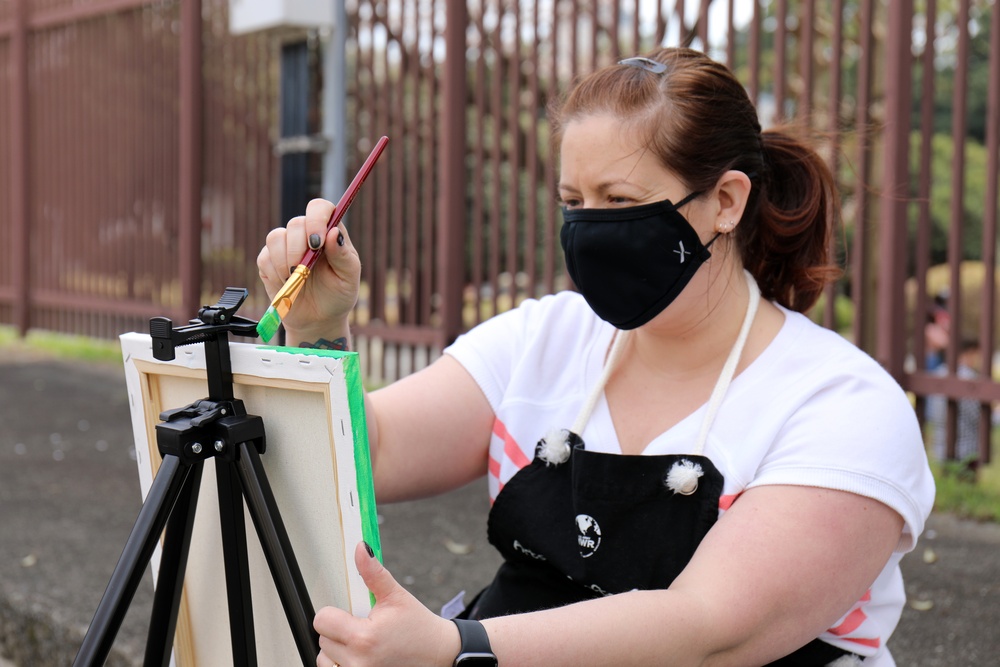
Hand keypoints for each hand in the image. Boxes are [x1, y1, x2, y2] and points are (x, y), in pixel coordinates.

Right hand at [257, 198, 361, 339]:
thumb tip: (334, 232)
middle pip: (296, 223)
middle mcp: (306, 234)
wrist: (318, 319)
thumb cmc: (338, 295)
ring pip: (275, 237)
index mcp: (328, 232)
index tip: (317, 242)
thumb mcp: (348, 278)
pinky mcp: (269, 261)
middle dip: (299, 248)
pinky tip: (287, 284)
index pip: (320, 208)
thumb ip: (343, 255)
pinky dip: (275, 273)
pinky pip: (264, 257)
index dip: (316, 219)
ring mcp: (286, 246)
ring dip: (285, 261)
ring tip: (298, 279)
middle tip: (305, 269)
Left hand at [314, 542, 459, 666]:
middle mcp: (358, 662)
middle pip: (323, 639)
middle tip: (364, 627)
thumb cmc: (418, 627)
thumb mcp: (396, 596)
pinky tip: (361, 656)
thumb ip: (373, 572)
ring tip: (363, 644)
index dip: (335, 613)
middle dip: (339, 630)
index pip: (323, 620)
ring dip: (337, 650)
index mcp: (364, 637)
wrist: (439, 654)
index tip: (351, 613)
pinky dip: (343, 663)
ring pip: (325, 658)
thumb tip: (361, 549)